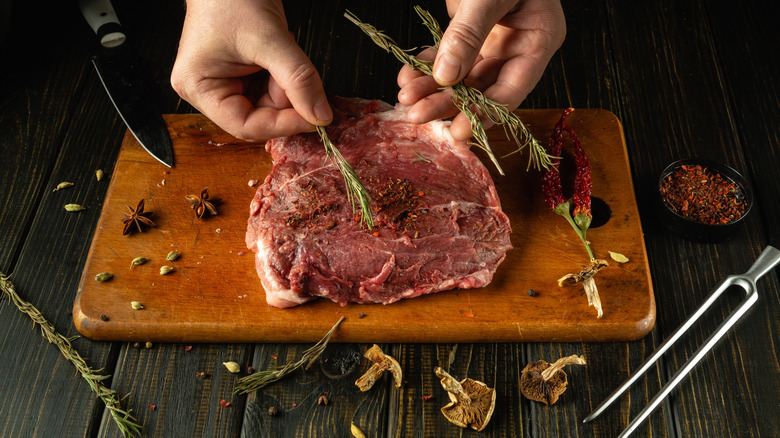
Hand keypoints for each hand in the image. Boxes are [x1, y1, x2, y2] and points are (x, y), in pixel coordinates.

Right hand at [170, 0, 331, 140]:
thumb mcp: (270, 40)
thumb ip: (299, 80)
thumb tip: (321, 115)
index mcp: (198, 87)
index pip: (245, 126)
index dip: (283, 125)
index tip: (315, 118)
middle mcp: (207, 91)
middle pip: (259, 117)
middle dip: (285, 99)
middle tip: (298, 72)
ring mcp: (223, 83)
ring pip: (268, 104)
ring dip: (286, 85)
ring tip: (281, 51)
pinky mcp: (239, 75)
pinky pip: (269, 90)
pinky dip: (283, 77)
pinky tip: (279, 53)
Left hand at [397, 0, 564, 139]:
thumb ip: (469, 34)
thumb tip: (447, 78)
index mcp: (539, 38)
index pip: (512, 90)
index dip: (483, 115)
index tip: (455, 131)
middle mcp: (519, 43)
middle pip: (483, 88)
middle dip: (447, 103)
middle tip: (416, 115)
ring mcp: (495, 38)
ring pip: (463, 77)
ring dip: (433, 89)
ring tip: (406, 97)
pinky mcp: (471, 30)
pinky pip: (450, 57)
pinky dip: (428, 67)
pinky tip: (408, 76)